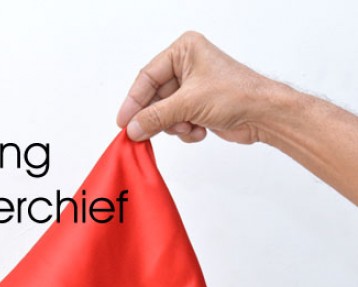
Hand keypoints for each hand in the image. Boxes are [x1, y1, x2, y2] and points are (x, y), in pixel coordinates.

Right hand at [116, 31, 276, 143]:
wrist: (264, 115)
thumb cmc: (236, 94)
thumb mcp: (189, 104)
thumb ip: (156, 116)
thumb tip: (132, 128)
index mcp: (183, 51)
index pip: (147, 77)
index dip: (133, 101)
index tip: (123, 122)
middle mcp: (186, 66)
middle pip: (154, 98)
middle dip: (158, 117)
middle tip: (145, 134)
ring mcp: (191, 88)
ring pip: (164, 113)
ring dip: (175, 125)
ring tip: (190, 126)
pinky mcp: (197, 107)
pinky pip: (177, 122)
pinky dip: (186, 130)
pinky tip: (200, 129)